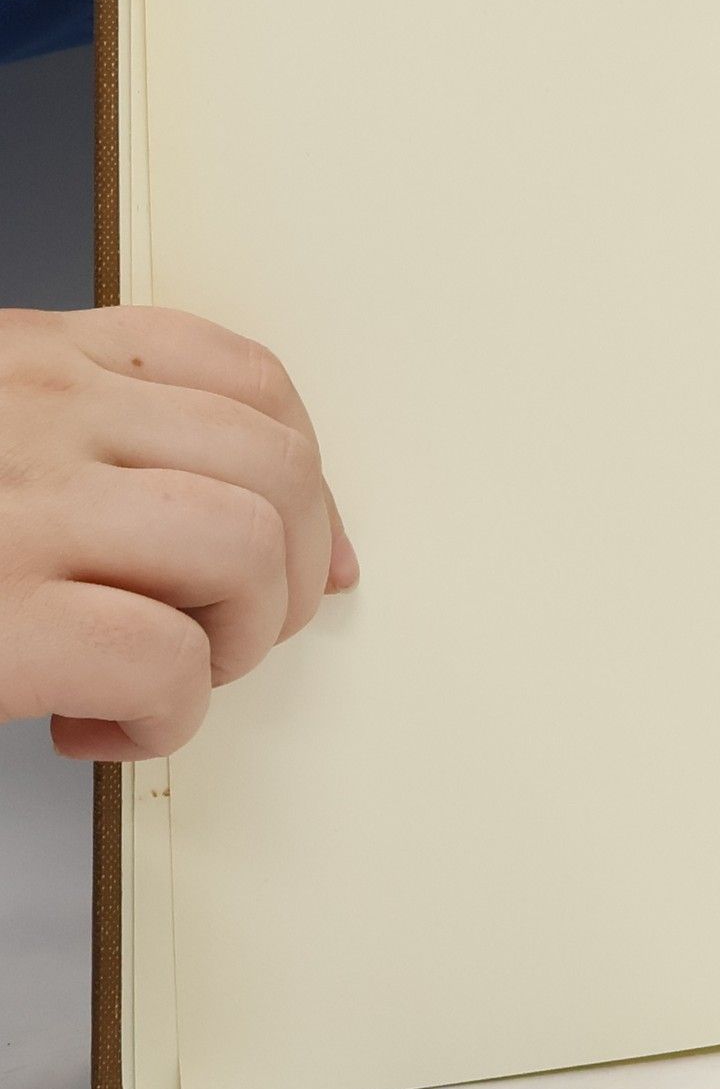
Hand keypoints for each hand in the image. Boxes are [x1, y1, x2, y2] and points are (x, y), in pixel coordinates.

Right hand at [0, 308, 356, 761]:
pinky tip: (105, 726)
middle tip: (226, 636)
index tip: (319, 554)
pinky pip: (162, 660)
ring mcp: (16, 504)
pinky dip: (163, 717)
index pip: (244, 379)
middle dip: (288, 573)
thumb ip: (93, 455)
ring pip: (246, 546)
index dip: (310, 480)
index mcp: (30, 361)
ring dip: (235, 638)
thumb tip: (271, 534)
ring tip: (163, 676)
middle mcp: (31, 407)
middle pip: (276, 466)